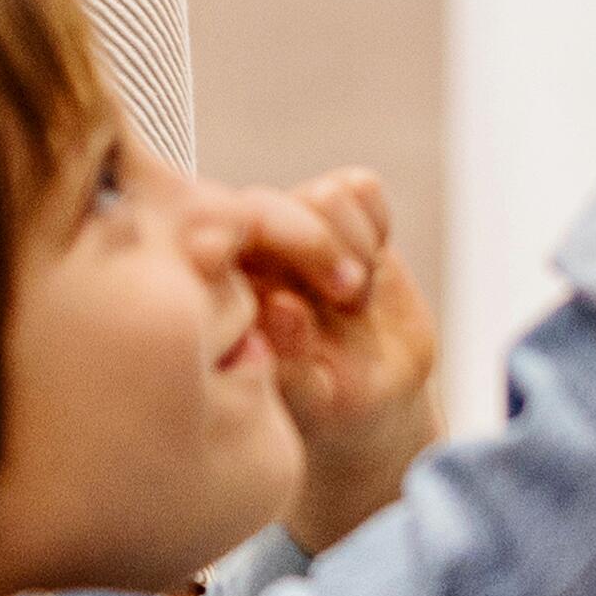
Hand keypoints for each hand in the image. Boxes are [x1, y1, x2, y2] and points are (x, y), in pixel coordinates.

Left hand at [213, 167, 438, 542]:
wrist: (374, 398)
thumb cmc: (326, 406)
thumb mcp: (312, 400)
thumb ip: (290, 361)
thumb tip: (282, 304)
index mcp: (219, 289)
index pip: (220, 239)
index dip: (252, 250)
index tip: (290, 293)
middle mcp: (250, 252)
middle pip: (273, 206)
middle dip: (318, 248)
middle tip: (349, 297)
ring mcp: (295, 229)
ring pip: (324, 197)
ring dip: (353, 246)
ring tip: (356, 297)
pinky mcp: (344, 217)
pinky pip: (361, 189)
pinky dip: (376, 226)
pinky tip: (374, 266)